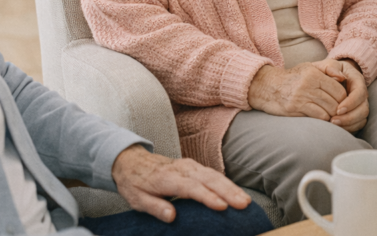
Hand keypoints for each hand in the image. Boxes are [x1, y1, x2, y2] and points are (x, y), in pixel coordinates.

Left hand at [111, 144, 249, 222]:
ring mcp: (189, 165)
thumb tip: (171, 216)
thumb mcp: (137, 199)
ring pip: (213, 175)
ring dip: (231, 187)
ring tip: (245, 200)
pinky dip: (226, 183)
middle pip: (207, 179)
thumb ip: (155, 207)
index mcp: (166, 178)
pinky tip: (236, 193)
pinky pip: (212, 174)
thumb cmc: (135, 183)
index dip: (207, 197)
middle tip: (243, 204)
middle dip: (227, 191)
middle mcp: (181, 169)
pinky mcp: (193, 166)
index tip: (222, 206)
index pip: (190, 188)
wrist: (131, 160)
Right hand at [247, 63, 346, 120]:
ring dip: (332, 116)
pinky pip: (318, 116)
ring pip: (328, 110)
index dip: (344, 99)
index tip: (342, 104)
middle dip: (339, 110)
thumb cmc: (292, 78)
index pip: (339, 90)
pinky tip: (321, 119)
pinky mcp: (295, 107)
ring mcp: (301, 96)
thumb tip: (343, 78)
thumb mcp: (309, 68)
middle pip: (335, 102)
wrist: (268, 86)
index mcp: (314, 73)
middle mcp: (309, 84)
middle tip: (338, 113)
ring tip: (331, 117)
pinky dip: (323, 120)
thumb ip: (328, 69)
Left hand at [314, 58, 368, 131]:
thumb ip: (330, 67)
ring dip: (349, 124)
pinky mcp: (357, 113)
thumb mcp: (328, 64)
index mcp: (357, 80)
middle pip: (363, 108)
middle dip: (349, 117)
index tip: (338, 109)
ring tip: (333, 125)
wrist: (330, 76)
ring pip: (362, 118)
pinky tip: (337, 129)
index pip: (360, 93)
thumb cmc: (328, 70)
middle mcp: (362, 94)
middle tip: (333, 121)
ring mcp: (360, 104)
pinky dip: (349, 128)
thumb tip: (339, 76)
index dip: (351, 102)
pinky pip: (358, 124)